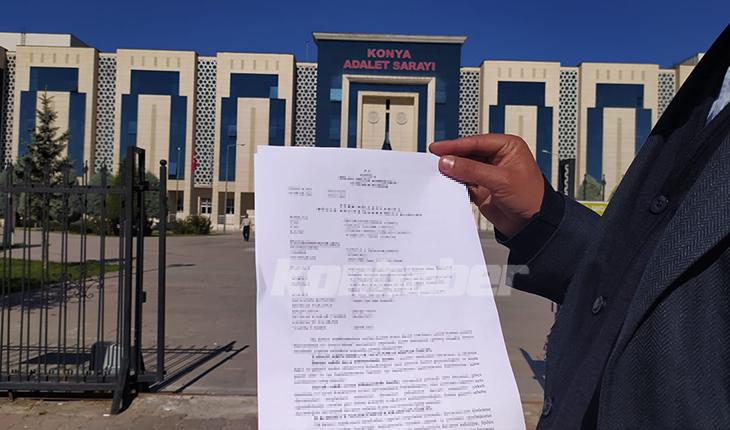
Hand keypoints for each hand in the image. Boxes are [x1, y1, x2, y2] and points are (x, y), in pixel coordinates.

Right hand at [429, 134, 544, 236]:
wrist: (532, 225)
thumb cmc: (530, 198)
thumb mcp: (501, 180)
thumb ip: (472, 170)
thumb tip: (448, 161)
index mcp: (507, 147)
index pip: (476, 142)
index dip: (456, 145)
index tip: (438, 148)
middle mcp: (496, 158)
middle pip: (468, 153)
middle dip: (452, 158)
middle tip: (434, 161)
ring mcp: (488, 174)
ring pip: (464, 168)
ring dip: (452, 171)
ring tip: (437, 173)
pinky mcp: (481, 188)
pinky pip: (463, 182)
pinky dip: (455, 184)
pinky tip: (446, 185)